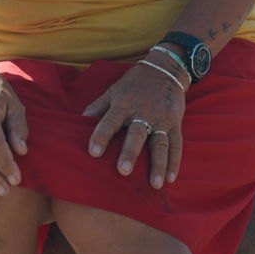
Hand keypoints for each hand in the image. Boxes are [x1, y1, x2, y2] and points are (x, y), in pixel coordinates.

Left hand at [82, 58, 185, 189]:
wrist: (164, 69)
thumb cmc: (133, 84)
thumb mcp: (113, 91)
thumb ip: (96, 107)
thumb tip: (77, 122)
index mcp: (123, 104)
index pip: (110, 121)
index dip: (101, 136)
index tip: (93, 153)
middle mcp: (142, 112)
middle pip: (136, 134)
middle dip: (130, 152)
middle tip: (124, 171)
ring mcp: (161, 118)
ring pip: (160, 143)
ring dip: (158, 164)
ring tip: (155, 184)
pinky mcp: (176, 123)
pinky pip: (176, 144)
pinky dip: (175, 162)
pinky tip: (171, 178)